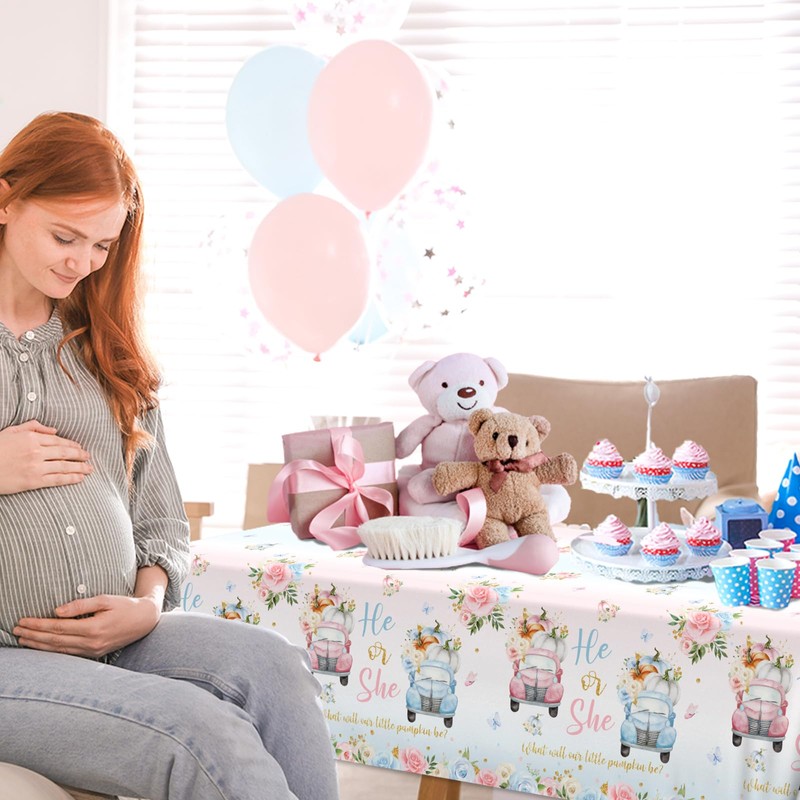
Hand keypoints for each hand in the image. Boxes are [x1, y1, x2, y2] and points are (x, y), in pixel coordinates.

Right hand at [0, 420, 91, 493]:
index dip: (72, 444)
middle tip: (89, 457)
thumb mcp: (12, 431)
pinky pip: (57, 479)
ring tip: (89, 469)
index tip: (80, 447)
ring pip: (64, 466)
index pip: (58, 440)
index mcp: (31, 438)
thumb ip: (33, 427)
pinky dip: (71, 478)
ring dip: (80, 467)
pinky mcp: (33, 481)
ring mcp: (36, 467)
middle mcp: (36, 451)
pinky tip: (80, 478)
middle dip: (80, 455)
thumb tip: (54, 430)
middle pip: (65, 452)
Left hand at [14, 594, 161, 657]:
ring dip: (39, 645)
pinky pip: (68, 654)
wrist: (145, 621)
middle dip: (34, 635)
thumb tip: (57, 611)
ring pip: (59, 650)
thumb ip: (80, 605)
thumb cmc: (125, 606)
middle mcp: (91, 643)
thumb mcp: (105, 599)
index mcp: (93, 628)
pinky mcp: (95, 654)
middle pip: (55, 640)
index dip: (38, 624)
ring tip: (23, 640)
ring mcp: (93, 651)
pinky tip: (43, 647)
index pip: (58, 627)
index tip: (23, 621)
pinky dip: (52, 651)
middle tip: (16, 630)